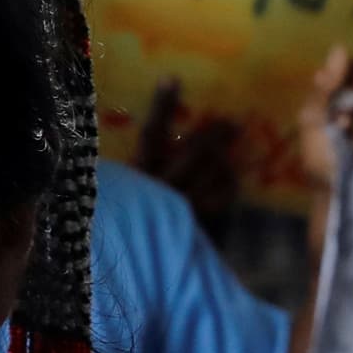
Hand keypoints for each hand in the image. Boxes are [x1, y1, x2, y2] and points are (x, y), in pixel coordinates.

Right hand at [131, 76, 244, 228]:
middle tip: (231, 121)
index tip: (173, 78)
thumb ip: (132, 175)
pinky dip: (228, 186)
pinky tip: (232, 177)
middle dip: (214, 133)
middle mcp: (160, 188)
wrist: (132, 274)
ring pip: (213, 172)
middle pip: (194, 151)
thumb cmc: (120, 230)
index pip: (152, 134)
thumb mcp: (119, 196)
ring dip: (224, 156)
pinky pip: (222, 198)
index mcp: (136, 176)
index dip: (162, 105)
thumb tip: (144, 150)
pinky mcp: (198, 226)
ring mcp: (182, 207)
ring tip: (233, 142)